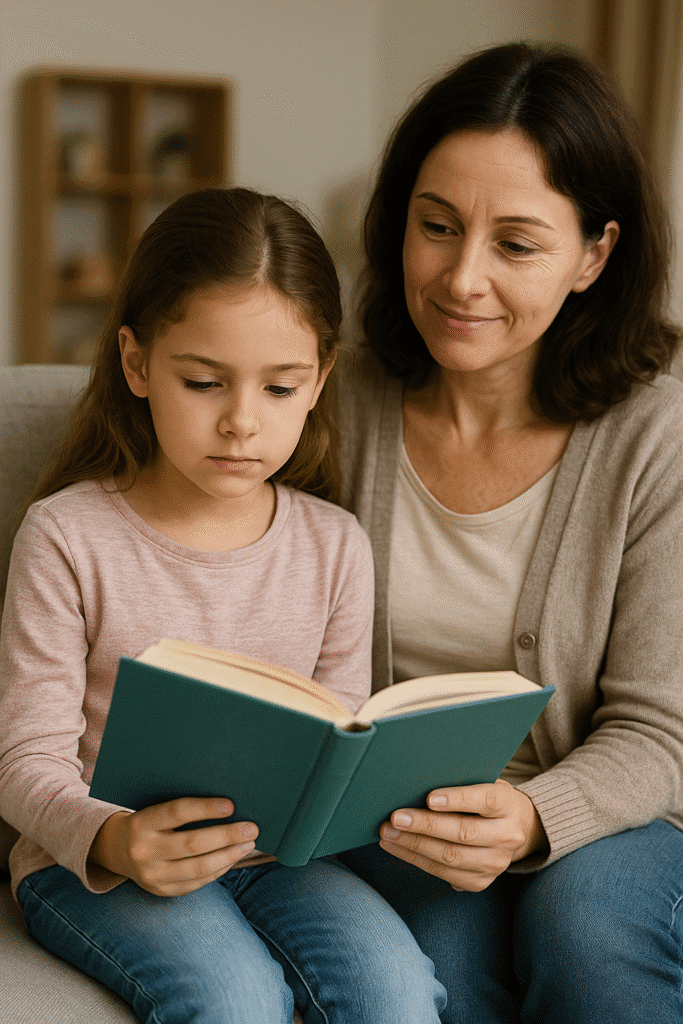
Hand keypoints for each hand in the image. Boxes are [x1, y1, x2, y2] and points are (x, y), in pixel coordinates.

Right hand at [89, 797, 258, 896]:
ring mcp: (152, 875)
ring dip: (229, 855)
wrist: (116, 850)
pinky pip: (197, 882)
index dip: (205, 808)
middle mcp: (144, 851)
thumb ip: (181, 807)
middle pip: (192, 844)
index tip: (231, 805)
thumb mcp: (153, 807)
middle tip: (252, 828)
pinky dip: (219, 869)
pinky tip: (233, 858)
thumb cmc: (147, 820)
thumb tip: (226, 804)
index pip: (177, 812)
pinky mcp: (162, 891)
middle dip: (227, 835)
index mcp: (141, 823)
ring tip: (249, 844)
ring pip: (198, 867)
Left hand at [379, 780, 547, 891]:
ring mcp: (495, 863)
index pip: (486, 799)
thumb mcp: (483, 782)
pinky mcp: (481, 881)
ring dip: (414, 846)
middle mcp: (507, 836)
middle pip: (464, 832)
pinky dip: (416, 860)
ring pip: (451, 857)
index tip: (430, 797)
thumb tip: (418, 779)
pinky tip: (397, 847)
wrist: (516, 828)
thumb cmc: (486, 797)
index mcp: (508, 805)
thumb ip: (460, 781)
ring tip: (388, 834)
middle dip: (425, 825)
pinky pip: (444, 874)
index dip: (458, 798)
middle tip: (396, 818)